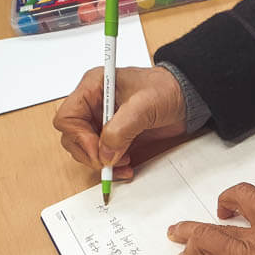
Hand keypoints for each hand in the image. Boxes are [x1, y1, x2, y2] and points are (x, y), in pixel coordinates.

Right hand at [53, 66, 185, 179]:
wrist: (187, 99)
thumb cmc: (167, 89)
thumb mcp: (144, 105)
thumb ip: (121, 129)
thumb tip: (105, 153)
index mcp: (93, 88)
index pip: (67, 116)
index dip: (79, 136)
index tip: (98, 150)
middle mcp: (94, 105)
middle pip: (72, 136)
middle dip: (90, 153)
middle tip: (109, 162)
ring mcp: (103, 122)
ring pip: (86, 150)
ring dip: (101, 162)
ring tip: (123, 163)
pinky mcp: (115, 136)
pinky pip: (103, 156)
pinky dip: (111, 166)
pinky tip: (126, 166)